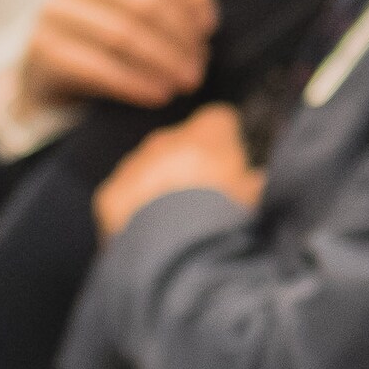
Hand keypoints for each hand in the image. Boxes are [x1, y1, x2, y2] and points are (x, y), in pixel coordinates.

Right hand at [22, 0, 214, 111]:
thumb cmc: (108, 30)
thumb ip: (173, 1)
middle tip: (198, 69)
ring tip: (184, 83)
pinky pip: (97, 67)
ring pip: (122, 35)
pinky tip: (157, 95)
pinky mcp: (42, 47)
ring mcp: (55, 9)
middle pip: (143, 1)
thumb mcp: (138, 5)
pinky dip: (134, 83)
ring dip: (162, 63)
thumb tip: (204, 22)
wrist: (52, 64)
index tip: (208, 29)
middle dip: (179, 38)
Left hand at [95, 104, 259, 237]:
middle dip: (189, 166)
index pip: (220, 121)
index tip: (231, 167)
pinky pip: (124, 197)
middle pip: (180, 145)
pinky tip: (149, 236)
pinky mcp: (111, 193)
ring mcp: (135, 163)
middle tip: (202, 201)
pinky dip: (134, 213)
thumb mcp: (253, 199)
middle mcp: (167, 139)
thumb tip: (257, 184)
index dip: (226, 143)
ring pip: (148, 169)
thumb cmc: (223, 217)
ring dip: (159, 188)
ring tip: (174, 223)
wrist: (175, 247)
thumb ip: (254, 185)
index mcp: (208, 133)